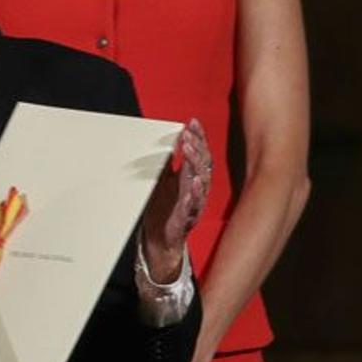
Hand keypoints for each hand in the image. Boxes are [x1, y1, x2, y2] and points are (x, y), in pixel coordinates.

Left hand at [142, 117, 210, 283]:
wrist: (160, 239)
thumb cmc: (163, 210)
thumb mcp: (162, 182)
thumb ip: (167, 165)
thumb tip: (167, 143)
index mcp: (190, 179)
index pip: (198, 154)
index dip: (197, 137)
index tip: (192, 122)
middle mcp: (196, 190)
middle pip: (202, 164)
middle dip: (196, 147)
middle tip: (188, 133)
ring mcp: (193, 204)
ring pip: (201, 182)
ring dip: (195, 165)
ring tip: (189, 151)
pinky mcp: (187, 219)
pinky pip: (193, 206)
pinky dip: (194, 194)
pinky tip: (193, 183)